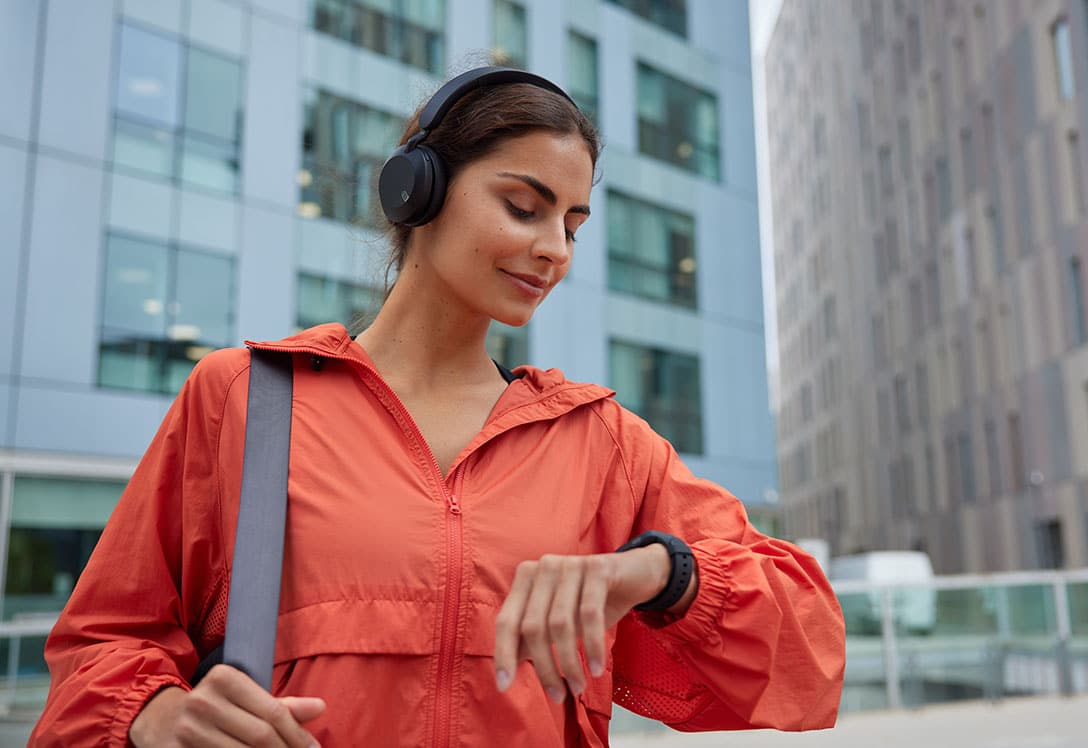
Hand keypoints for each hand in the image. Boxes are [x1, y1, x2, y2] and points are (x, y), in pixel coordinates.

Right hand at [129, 664, 324, 746]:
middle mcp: (203, 701)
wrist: (161, 718)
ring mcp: (188, 730)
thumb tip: (320, 707)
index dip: (297, 735)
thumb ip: (283, 704)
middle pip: (259, 736)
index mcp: (224, 678)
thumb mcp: (246, 695)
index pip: (273, 712)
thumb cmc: (216, 705)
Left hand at [492, 545, 675, 702]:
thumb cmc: (589, 602)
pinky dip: (593, 646)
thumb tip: (507, 671)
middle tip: (557, 696)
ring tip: (578, 688)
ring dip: (569, 663)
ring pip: (561, 623)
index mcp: (526, 578)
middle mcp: (544, 567)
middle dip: (544, 667)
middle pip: (533, 626)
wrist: (635, 574)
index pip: (507, 620)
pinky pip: (590, 613)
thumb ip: (531, 639)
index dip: (504, 654)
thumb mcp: (559, 621)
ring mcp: (570, 564)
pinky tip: (597, 669)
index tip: (504, 686)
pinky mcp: (597, 568)